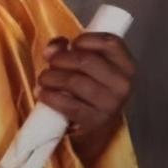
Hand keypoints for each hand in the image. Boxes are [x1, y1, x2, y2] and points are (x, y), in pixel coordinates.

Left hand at [36, 32, 135, 163]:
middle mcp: (122, 84)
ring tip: (43, 79)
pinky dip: (50, 96)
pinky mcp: (94, 121)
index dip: (86, 39)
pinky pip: (68, 104)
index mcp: (125, 65)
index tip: (71, 44)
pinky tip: (42, 93)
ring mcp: (110, 105)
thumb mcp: (85, 64)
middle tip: (50, 62)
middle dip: (61, 59)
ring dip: (51, 77)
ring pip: (74, 81)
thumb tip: (52, 49)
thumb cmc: (88, 87)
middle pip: (86, 60)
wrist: (95, 127)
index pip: (110, 43)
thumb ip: (68, 48)